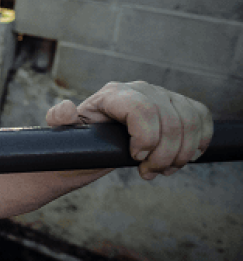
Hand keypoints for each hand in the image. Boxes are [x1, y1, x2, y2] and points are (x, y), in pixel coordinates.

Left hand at [46, 81, 211, 179]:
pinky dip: (199, 141)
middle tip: (148, 171)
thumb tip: (66, 108)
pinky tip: (183, 157)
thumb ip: (60, 120)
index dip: (146, 137)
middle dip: (164, 154)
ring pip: (190, 120)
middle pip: (171, 119)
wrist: (92, 149)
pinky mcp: (178, 106)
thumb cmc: (77, 143)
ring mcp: (161, 95)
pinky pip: (201, 117)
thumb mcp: (64, 135)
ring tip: (162, 168)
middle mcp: (139, 89)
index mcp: (112, 94)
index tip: (136, 158)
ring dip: (182, 152)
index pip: (143, 109)